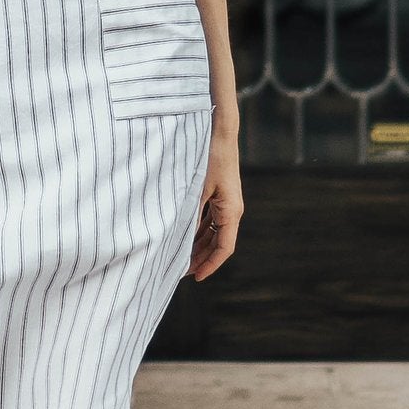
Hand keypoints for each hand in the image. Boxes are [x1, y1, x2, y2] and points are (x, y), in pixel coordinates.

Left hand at [189, 122, 243, 280]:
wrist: (218, 130)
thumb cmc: (209, 155)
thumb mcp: (196, 187)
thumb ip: (190, 213)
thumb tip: (177, 238)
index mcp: (231, 211)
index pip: (223, 249)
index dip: (209, 265)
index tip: (194, 278)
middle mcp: (231, 210)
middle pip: (217, 243)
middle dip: (200, 259)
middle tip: (178, 272)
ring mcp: (226, 202)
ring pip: (213, 232)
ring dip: (197, 246)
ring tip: (178, 258)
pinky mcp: (219, 194)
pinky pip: (209, 219)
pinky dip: (197, 231)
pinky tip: (181, 236)